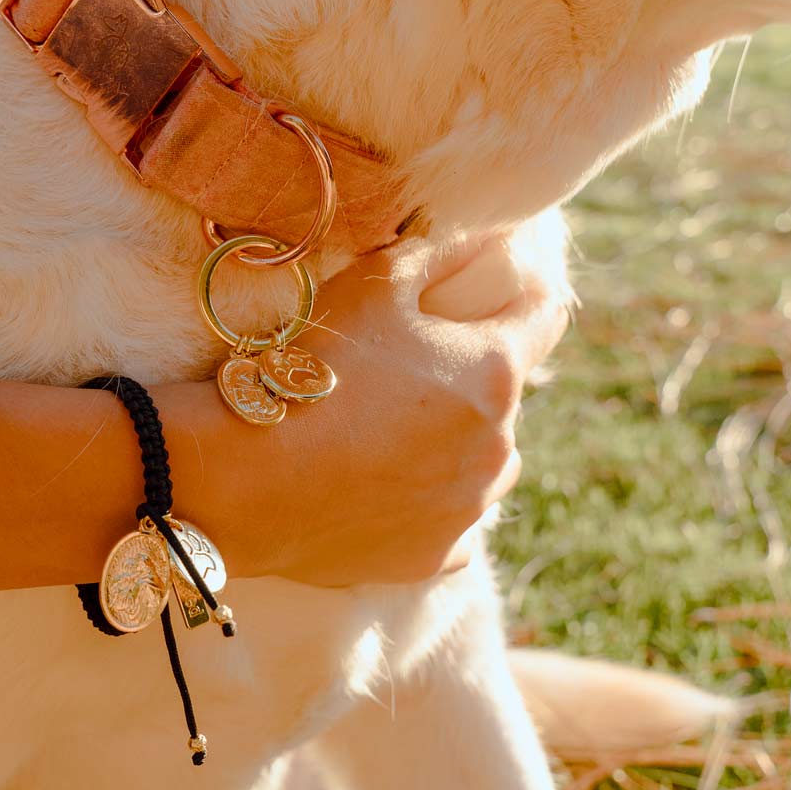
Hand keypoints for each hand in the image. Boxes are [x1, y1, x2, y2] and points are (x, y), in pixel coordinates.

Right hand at [227, 232, 570, 586]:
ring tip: (394, 437)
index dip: (523, 294)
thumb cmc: (311, 369)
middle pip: (505, 396)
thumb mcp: (373, 286)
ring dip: (459, 445)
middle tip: (404, 374)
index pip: (543, 316)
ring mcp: (469, 507)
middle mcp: (499, 444)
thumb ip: (437, 252)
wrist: (247, 478)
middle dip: (469, 379)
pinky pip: (453, 521)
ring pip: (487, 464)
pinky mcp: (435, 556)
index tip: (502, 289)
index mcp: (493, 370)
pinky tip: (385, 489)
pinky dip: (432, 502)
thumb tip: (479, 233)